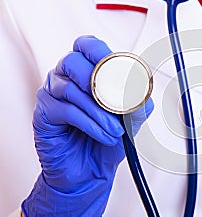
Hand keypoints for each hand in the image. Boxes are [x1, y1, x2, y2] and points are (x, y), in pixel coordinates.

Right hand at [21, 36, 153, 216]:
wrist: (91, 171)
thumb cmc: (108, 139)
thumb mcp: (132, 119)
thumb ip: (138, 102)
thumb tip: (142, 89)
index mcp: (88, 70)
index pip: (88, 45)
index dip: (101, 52)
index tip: (119, 68)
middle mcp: (67, 77)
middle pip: (72, 61)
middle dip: (98, 81)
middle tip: (117, 102)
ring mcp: (52, 94)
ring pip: (72, 89)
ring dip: (100, 111)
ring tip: (116, 130)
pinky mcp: (45, 114)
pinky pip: (67, 111)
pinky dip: (90, 123)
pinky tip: (103, 134)